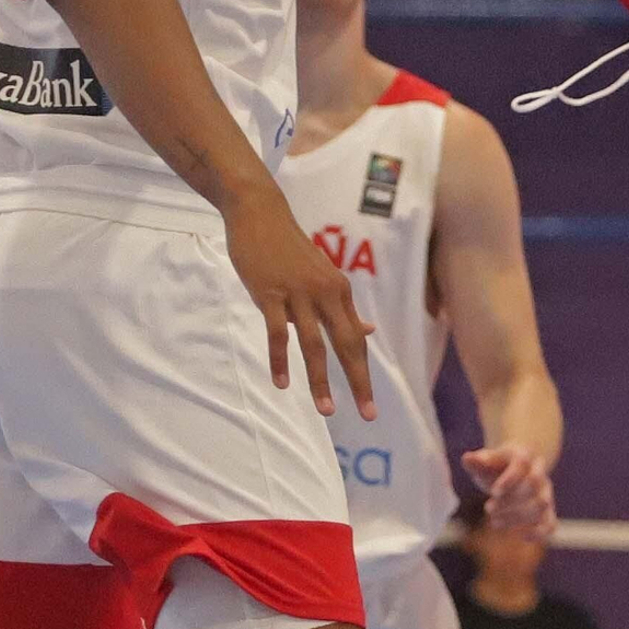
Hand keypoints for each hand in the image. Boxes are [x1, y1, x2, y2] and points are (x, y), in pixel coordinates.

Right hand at [223, 182, 375, 419]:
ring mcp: (298, 293)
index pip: (355, 341)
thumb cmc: (290, 248)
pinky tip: (282, 383)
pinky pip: (277, 333)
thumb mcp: (323, 276)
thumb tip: (368, 330)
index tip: (369, 406)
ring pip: (313, 344)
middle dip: (357, 382)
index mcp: (339, 291)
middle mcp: (325, 293)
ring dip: (320, 380)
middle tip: (367, 415)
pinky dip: (279, 360)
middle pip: (346, 345)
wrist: (260, 213)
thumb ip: (342, 307)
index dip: (363, 374)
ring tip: (326, 410)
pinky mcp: (270, 293)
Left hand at [464, 443, 555, 539]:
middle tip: (488, 508)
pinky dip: (539, 532)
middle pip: (533, 486)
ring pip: (541, 505)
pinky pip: (551, 523)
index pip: (522, 464)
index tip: (494, 492)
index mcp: (524, 456)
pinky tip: (522, 536)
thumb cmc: (496, 467)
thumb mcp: (485, 462)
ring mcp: (545, 492)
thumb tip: (467, 458)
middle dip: (510, 500)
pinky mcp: (547, 511)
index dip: (510, 479)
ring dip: (518, 517)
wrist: (514, 471)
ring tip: (494, 521)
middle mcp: (539, 473)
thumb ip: (477, 461)